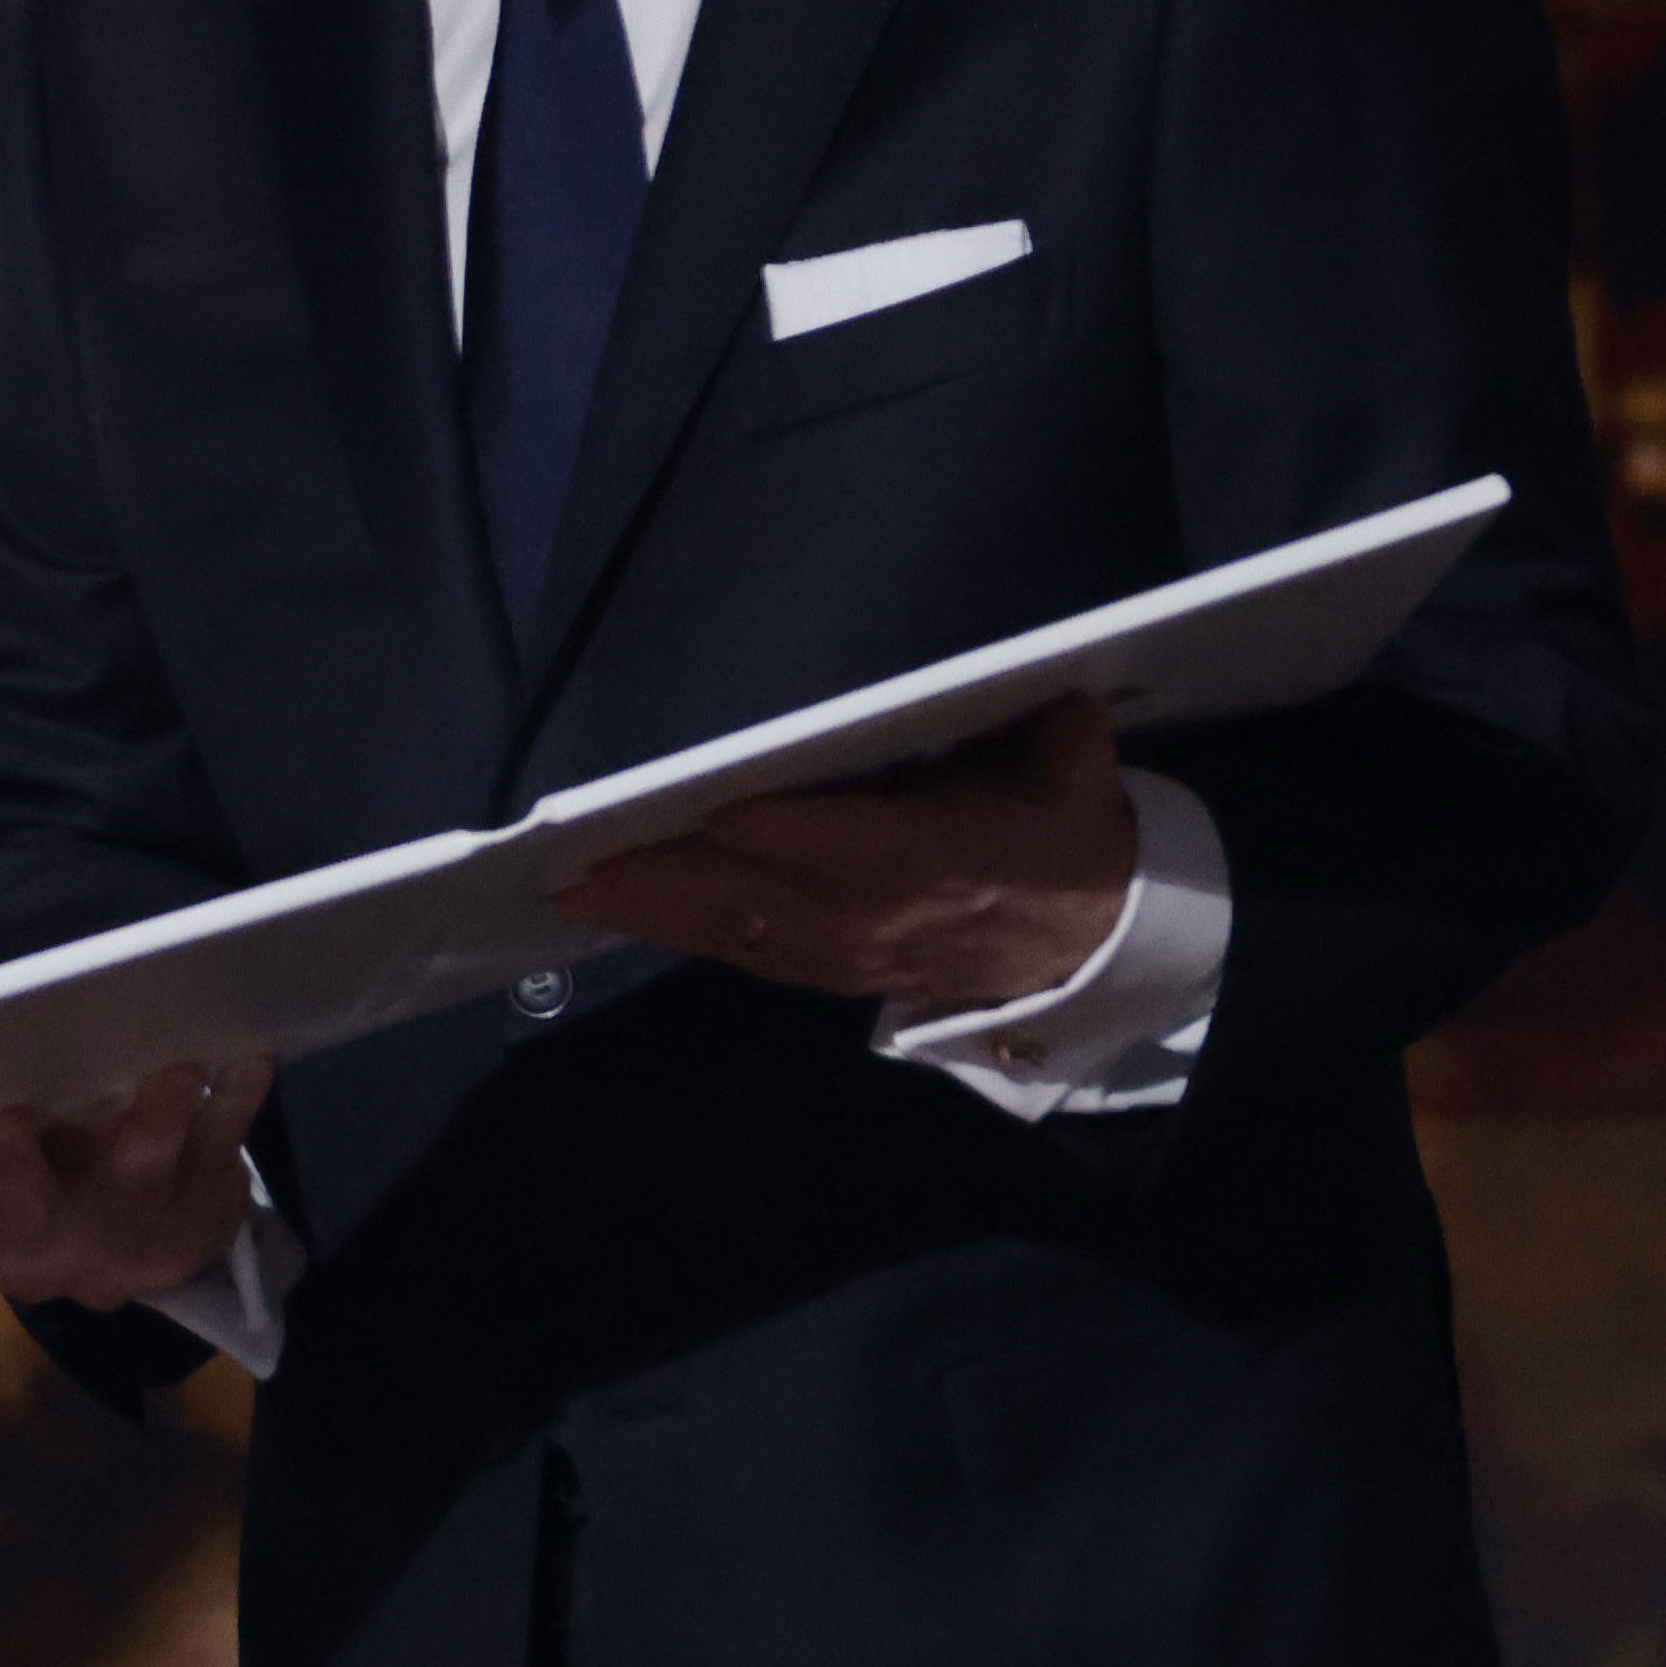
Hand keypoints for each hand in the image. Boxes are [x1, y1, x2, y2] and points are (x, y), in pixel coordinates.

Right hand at [0, 1051, 275, 1315]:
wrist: (133, 1249)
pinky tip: (248, 1056)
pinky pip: (222, 1148)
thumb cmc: (37, 1174)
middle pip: (24, 1213)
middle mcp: (48, 1243)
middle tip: (6, 1115)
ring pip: (139, 1177)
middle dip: (13, 1166)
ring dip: (155, 1119)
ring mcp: (130, 1233)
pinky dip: (236, 1100)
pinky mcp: (203, 1211)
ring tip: (173, 1067)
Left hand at [553, 692, 1132, 1016]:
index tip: (692, 809)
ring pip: (734, 929)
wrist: (1087, 947)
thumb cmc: (1064, 842)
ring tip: (578, 893)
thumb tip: (1052, 695)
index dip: (756, 826)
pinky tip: (631, 919)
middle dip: (663, 878)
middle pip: (751, 893)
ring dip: (654, 913)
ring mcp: (845, 950)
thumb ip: (1052, 734)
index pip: (826, 839)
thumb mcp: (1069, 777)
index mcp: (925, 857)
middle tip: (578, 865)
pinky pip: (746, 953)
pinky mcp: (832, 971)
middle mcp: (870, 912)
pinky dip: (685, 936)